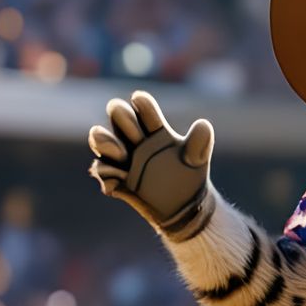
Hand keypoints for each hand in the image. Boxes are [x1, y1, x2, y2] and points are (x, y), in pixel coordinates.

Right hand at [87, 90, 214, 238]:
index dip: (142, 103)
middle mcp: (135, 138)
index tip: (139, 99)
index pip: (144, 108)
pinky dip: (108, 174)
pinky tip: (118, 183)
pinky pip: (103, 171)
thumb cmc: (189, 175)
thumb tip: (204, 125)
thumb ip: (199, 143)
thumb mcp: (196, 159)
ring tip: (121, 154)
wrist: (184, 206)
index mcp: (154, 129)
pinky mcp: (116, 178)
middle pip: (119, 116)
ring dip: (105, 142)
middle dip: (122, 117)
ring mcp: (122, 157)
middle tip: (135, 131)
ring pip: (101, 140)